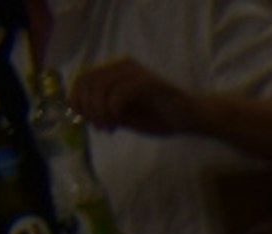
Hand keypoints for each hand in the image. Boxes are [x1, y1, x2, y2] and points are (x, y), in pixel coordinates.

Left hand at [69, 59, 198, 136]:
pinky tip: (118, 122)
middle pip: (88, 82)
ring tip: (110, 127)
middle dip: (88, 108)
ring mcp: (135, 72)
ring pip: (100, 87)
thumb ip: (104, 111)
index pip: (83, 80)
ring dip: (100, 111)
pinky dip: (113, 109)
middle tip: (101, 128)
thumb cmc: (161, 117)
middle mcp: (122, 66)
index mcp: (114, 71)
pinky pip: (119, 92)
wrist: (193, 119)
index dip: (78, 101)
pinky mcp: (148, 81)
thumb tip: (81, 113)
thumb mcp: (125, 116)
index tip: (88, 123)